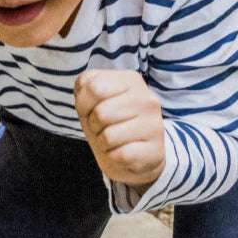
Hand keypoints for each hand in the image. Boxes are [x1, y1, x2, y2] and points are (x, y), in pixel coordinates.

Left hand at [74, 69, 165, 192]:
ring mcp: (153, 124)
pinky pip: (119, 155)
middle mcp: (147, 99)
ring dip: (103, 143)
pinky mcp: (154, 150)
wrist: (132, 157)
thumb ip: (85, 88)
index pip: (93, 87)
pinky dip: (113, 157)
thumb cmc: (108, 125)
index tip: (93, 110)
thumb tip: (84, 85)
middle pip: (100, 113)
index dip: (84, 105)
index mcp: (131, 80)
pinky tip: (123, 153)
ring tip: (114, 141)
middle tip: (105, 129)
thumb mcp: (91, 102)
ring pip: (108, 136)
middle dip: (94, 126)